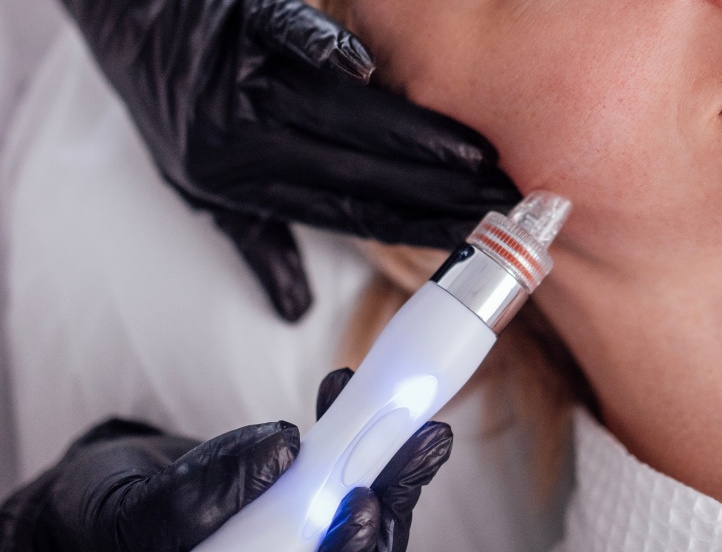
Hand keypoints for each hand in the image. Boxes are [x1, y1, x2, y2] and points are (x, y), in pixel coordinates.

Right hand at [0, 372, 451, 551]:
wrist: (92, 503)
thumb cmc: (95, 520)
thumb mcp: (131, 513)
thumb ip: (189, 498)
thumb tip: (279, 452)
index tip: (362, 509)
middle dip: (388, 499)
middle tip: (420, 441)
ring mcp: (289, 543)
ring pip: (353, 518)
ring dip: (388, 463)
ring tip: (411, 417)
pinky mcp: (295, 508)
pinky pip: (337, 480)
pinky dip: (352, 436)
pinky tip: (346, 394)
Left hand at [53, 0, 519, 321]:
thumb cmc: (172, 92)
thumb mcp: (197, 178)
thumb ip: (252, 235)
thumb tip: (292, 308)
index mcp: (239, 183)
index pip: (345, 212)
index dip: (413, 227)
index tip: (473, 236)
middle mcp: (237, 139)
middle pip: (354, 171)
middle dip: (435, 190)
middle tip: (503, 199)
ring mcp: (235, 75)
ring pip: (335, 116)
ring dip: (408, 136)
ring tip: (475, 153)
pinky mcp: (234, 12)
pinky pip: (283, 34)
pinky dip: (322, 48)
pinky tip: (367, 68)